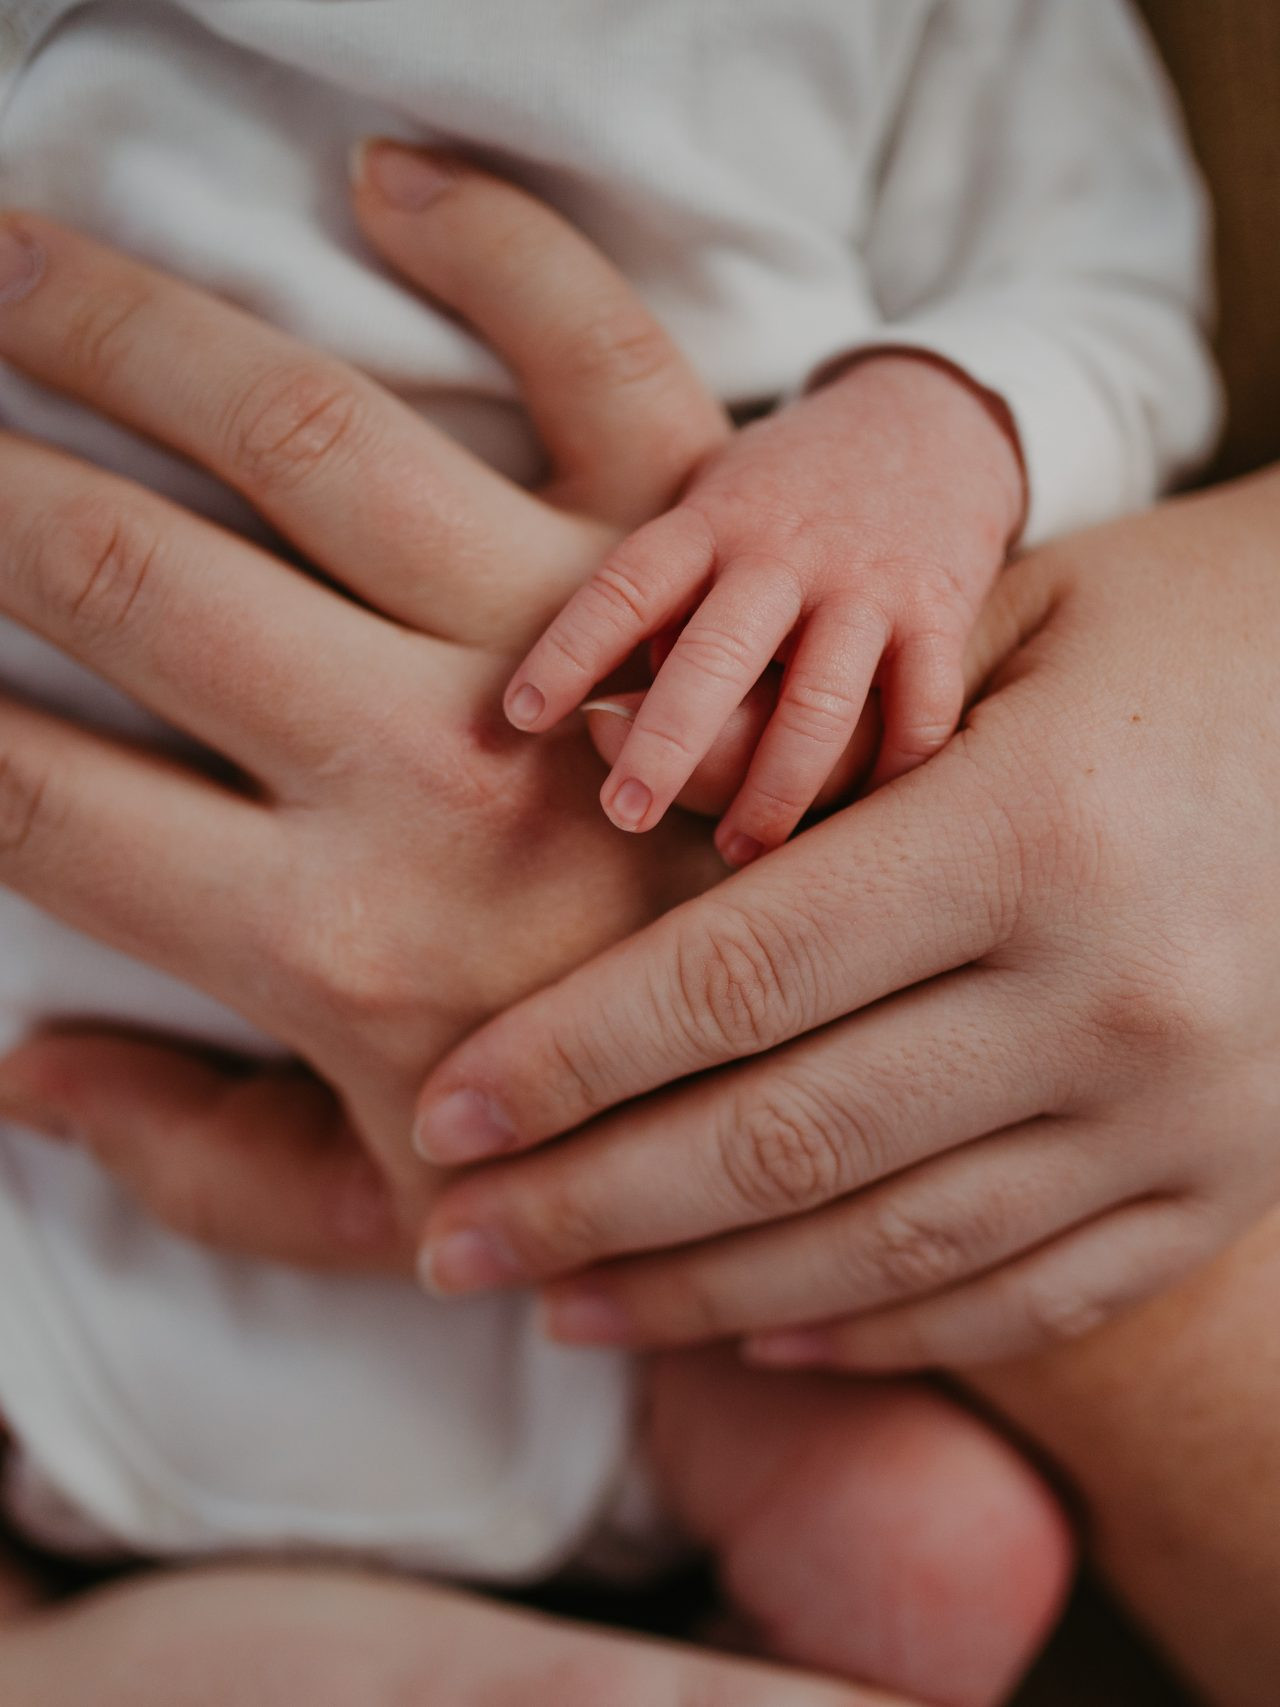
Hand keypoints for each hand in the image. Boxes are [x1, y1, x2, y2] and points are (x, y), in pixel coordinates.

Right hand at [0, 146, 727, 1248]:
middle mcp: (424, 775)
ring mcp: (570, 638)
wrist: (910, 1050)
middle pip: (125, 574)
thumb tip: (22, 1080)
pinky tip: (378, 185)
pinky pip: (593, 353)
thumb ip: (209, 1172)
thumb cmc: (656, 1143)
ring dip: (118, 321)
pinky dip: (492, 248)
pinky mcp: (707, 551)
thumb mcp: (413, 1218)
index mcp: (331, 945)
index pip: (34, 799)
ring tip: (10, 249)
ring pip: (298, 432)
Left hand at [413, 470, 1279, 1365]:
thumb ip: (810, 740)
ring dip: (701, 1296)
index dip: (567, 1058)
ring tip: (565, 1308)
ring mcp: (1183, 1118)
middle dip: (589, 1205)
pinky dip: (876, 1328)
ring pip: (887, 1248)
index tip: (444, 1112)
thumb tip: (594, 811)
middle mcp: (1113, 1000)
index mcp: (1033, 834)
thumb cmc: (1175, 631)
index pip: (737, 977)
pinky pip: (1023, 1296)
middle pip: (785, 1139)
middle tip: (453, 1242)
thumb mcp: (998, 633)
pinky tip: (756, 1334)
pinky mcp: (1222, 1186)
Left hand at [505, 353, 1024, 862]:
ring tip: (739, 851)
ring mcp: (866, 584)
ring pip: (819, 705)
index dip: (569, 650)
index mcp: (711, 520)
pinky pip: (918, 712)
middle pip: (716, 656)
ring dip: (776, 790)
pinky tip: (855, 820)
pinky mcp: (940, 614)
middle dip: (667, 743)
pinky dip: (890, 775)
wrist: (930, 418)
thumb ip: (666, 594)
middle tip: (624, 814)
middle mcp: (784, 552)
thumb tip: (606, 711)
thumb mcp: (712, 503)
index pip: (625, 585)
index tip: (519, 718)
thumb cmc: (788, 490)